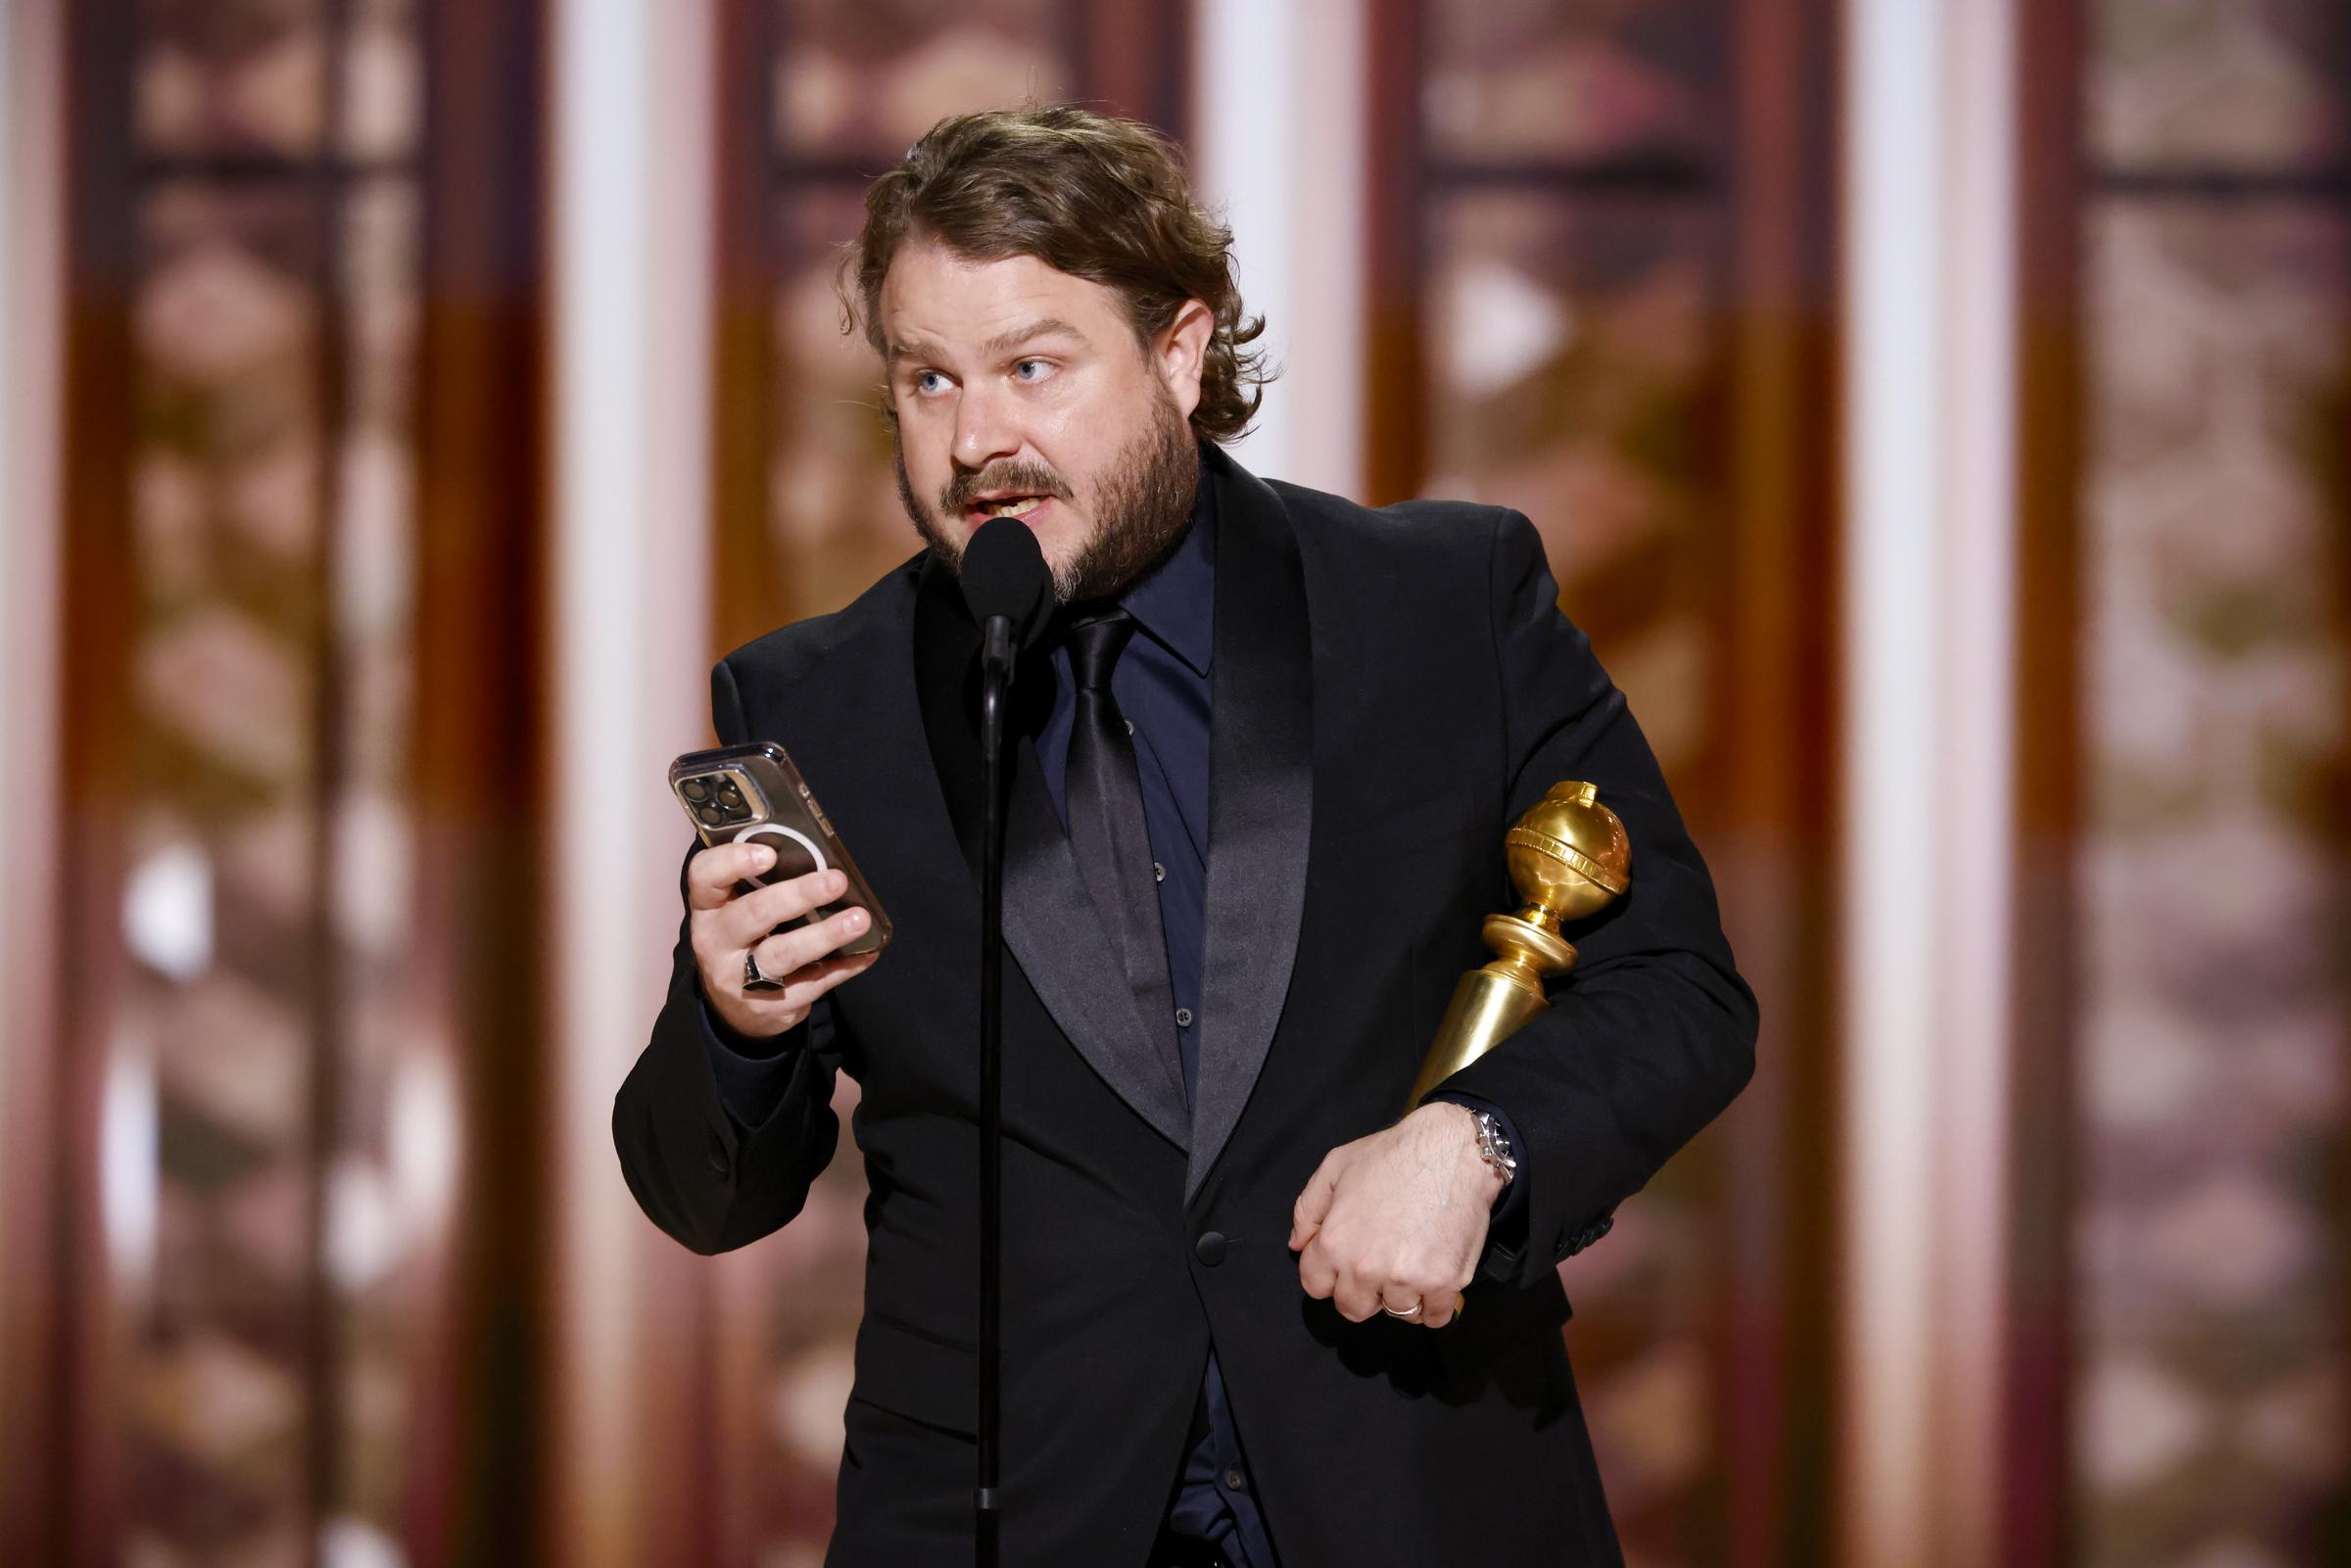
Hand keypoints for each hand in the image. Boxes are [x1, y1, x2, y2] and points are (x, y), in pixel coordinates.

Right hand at [688, 841, 878, 1038]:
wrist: (734, 1009)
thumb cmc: (745, 940)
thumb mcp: (737, 911)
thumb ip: (761, 885)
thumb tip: (820, 857)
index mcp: (708, 908)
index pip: (705, 877)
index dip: (733, 862)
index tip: (770, 854)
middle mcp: (716, 943)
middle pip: (753, 914)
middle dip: (797, 895)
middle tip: (836, 881)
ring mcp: (739, 979)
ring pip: (782, 954)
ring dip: (825, 935)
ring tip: (859, 920)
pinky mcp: (768, 1007)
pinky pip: (811, 984)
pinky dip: (843, 967)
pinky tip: (866, 952)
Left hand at [1289, 1102, 1503, 1328]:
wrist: (1452, 1150)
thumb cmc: (1393, 1154)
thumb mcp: (1335, 1167)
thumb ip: (1308, 1209)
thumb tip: (1298, 1244)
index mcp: (1335, 1243)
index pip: (1316, 1287)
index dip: (1329, 1274)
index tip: (1346, 1262)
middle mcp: (1366, 1269)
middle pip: (1353, 1308)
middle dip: (1363, 1291)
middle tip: (1381, 1266)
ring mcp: (1406, 1280)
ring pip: (1396, 1313)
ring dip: (1402, 1296)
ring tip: (1411, 1264)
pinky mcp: (1444, 1284)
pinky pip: (1433, 1318)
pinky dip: (1433, 1305)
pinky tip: (1433, 1279)